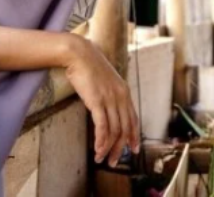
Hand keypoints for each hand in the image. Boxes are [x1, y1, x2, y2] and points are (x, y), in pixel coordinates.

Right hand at [63, 35, 139, 166]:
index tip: (132, 149)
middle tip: (114, 161)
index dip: (133, 136)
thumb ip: (110, 94)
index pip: (133, 119)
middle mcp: (121, 97)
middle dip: (120, 147)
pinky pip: (102, 126)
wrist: (79, 53)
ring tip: (101, 159)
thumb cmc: (89, 66)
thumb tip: (107, 108)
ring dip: (108, 148)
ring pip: (114, 130)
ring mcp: (110, 99)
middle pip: (125, 128)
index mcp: (125, 92)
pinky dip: (101, 141)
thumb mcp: (105, 81)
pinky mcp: (97, 101)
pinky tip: (97, 149)